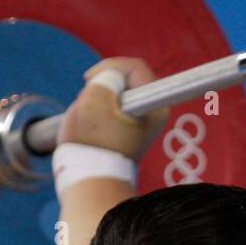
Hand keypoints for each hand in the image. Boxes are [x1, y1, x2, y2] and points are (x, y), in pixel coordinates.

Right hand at [57, 56, 172, 161]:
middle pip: (128, 79)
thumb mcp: (94, 98)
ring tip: (89, 117)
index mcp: (155, 105)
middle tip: (88, 99)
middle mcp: (157, 111)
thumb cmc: (92, 141)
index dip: (109, 67)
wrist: (91, 177)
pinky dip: (101, 109)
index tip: (89, 79)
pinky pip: (116, 106)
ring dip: (100, 98)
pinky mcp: (134, 128)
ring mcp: (146, 121)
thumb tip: (113, 79)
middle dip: (104, 84)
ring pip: (119, 92)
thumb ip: (106, 76)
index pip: (135, 67)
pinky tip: (93, 124)